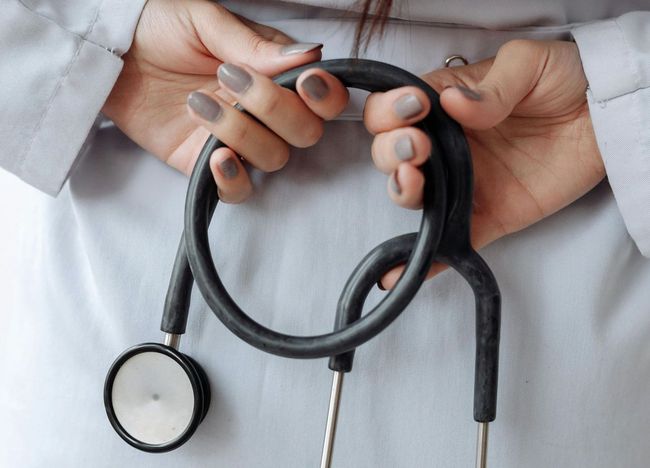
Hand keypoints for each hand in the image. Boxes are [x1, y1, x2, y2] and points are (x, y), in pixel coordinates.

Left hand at [102, 0, 324, 185]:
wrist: (111, 54)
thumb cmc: (159, 28)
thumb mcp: (204, 21)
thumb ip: (254, 43)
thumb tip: (308, 56)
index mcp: (274, 72)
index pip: (323, 98)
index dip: (325, 96)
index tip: (304, 81)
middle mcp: (264, 111)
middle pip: (305, 133)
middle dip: (276, 109)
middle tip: (230, 79)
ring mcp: (239, 140)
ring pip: (273, 159)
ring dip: (242, 133)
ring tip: (197, 103)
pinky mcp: (207, 164)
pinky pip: (239, 191)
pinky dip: (233, 180)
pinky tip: (215, 158)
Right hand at [366, 40, 604, 287]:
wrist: (606, 115)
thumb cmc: (564, 79)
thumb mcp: (528, 62)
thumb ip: (492, 85)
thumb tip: (453, 104)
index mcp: (441, 104)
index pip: (393, 109)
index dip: (389, 110)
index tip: (414, 107)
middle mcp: (442, 146)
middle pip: (392, 154)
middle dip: (392, 151)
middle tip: (417, 147)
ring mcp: (461, 184)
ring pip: (411, 195)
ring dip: (400, 190)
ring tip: (413, 180)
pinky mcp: (485, 215)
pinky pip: (450, 241)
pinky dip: (425, 259)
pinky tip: (398, 272)